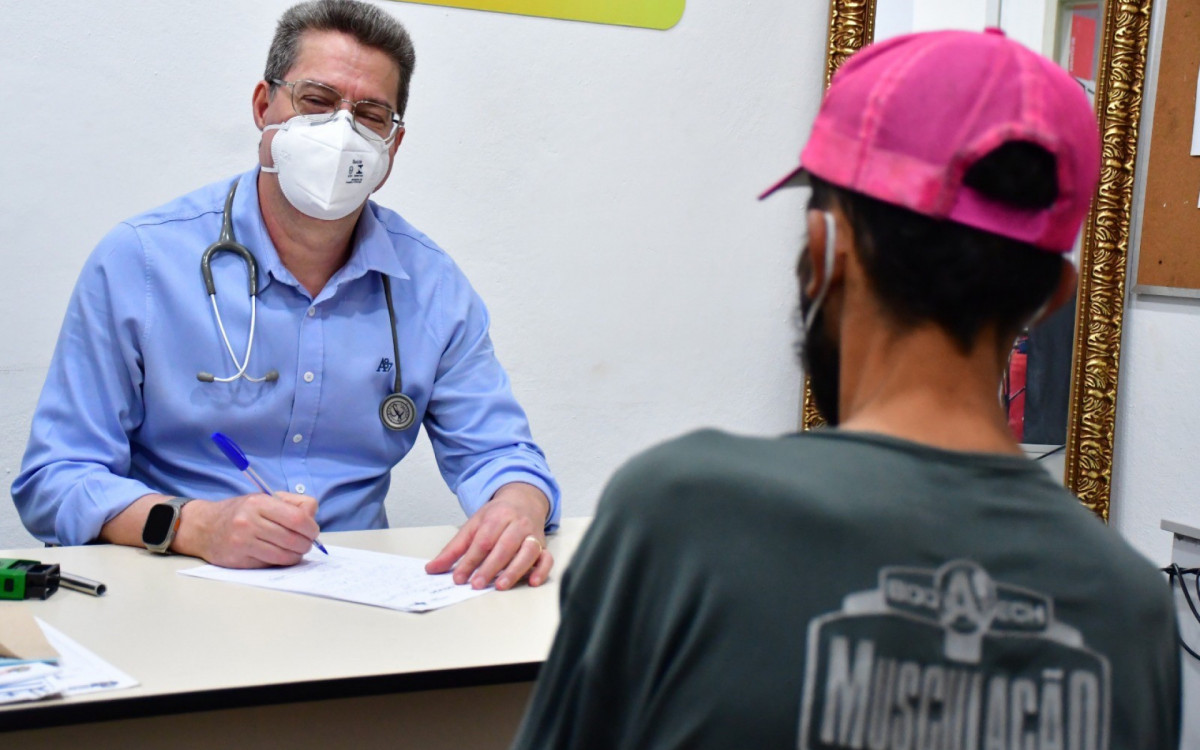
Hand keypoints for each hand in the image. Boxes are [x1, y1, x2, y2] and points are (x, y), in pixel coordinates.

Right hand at [174, 491, 320, 568]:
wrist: (203, 527)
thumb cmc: (240, 512)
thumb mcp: (263, 498)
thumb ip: (291, 504)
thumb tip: (313, 517)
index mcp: (259, 502)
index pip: (298, 518)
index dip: (311, 528)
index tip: (312, 531)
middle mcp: (249, 521)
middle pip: (294, 539)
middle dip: (306, 544)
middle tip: (306, 543)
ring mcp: (243, 542)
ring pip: (284, 555)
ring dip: (296, 555)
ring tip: (295, 550)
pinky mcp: (239, 560)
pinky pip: (270, 564)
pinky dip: (281, 562)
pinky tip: (280, 556)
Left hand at [425, 482, 552, 590]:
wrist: (524, 500)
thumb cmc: (497, 516)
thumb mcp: (472, 525)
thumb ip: (453, 549)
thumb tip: (432, 568)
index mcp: (496, 517)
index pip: (482, 541)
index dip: (470, 560)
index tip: (458, 577)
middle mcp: (517, 524)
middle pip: (504, 547)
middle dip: (489, 567)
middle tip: (476, 584)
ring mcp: (532, 535)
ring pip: (526, 552)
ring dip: (514, 570)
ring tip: (500, 586)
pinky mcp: (543, 546)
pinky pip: (546, 558)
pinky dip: (541, 570)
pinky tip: (532, 582)